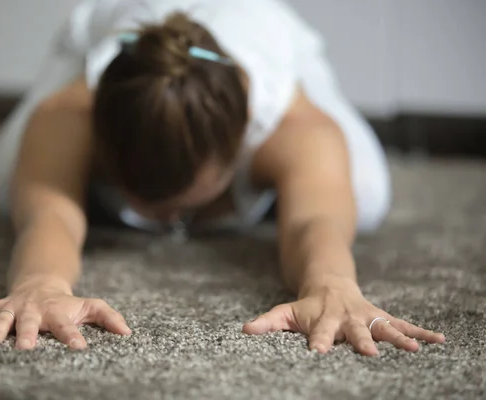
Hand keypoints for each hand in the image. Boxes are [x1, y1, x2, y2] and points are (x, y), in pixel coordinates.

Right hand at [0, 278, 130, 349]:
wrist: (41, 282)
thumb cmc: (68, 303)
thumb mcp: (91, 306)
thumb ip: (109, 318)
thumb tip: (128, 333)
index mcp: (58, 311)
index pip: (66, 325)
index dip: (72, 336)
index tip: (78, 348)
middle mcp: (35, 309)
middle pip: (31, 322)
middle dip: (27, 333)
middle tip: (25, 348)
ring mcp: (15, 307)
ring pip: (4, 318)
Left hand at [242, 278, 444, 355]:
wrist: (329, 282)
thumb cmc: (306, 305)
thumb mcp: (285, 312)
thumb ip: (267, 322)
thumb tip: (244, 329)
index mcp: (323, 317)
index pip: (319, 331)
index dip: (319, 341)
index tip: (317, 353)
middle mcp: (347, 316)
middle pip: (355, 329)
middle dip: (362, 341)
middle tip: (370, 354)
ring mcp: (366, 315)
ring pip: (384, 325)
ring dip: (398, 337)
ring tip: (414, 348)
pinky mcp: (381, 316)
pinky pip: (402, 323)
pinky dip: (421, 332)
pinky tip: (440, 340)